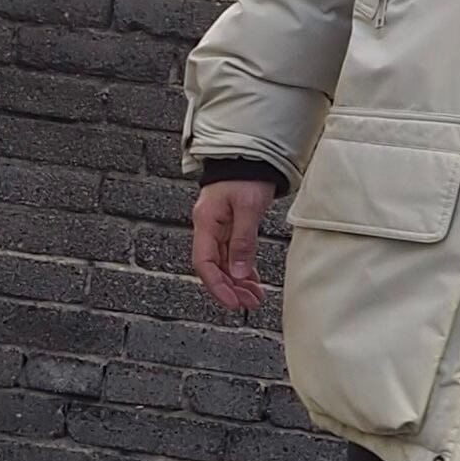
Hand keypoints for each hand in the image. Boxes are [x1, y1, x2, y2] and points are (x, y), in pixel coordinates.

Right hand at [192, 180, 275, 311]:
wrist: (252, 157)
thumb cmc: (248, 176)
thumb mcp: (248, 208)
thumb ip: (243, 241)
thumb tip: (238, 273)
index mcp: (206, 222)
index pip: (204, 263)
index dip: (217, 286)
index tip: (233, 303)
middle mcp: (208, 227)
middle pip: (214, 267)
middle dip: (231, 288)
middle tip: (250, 304)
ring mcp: (218, 227)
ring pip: (224, 263)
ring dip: (238, 282)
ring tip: (255, 298)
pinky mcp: (229, 226)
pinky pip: (232, 254)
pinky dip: (242, 269)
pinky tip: (252, 282)